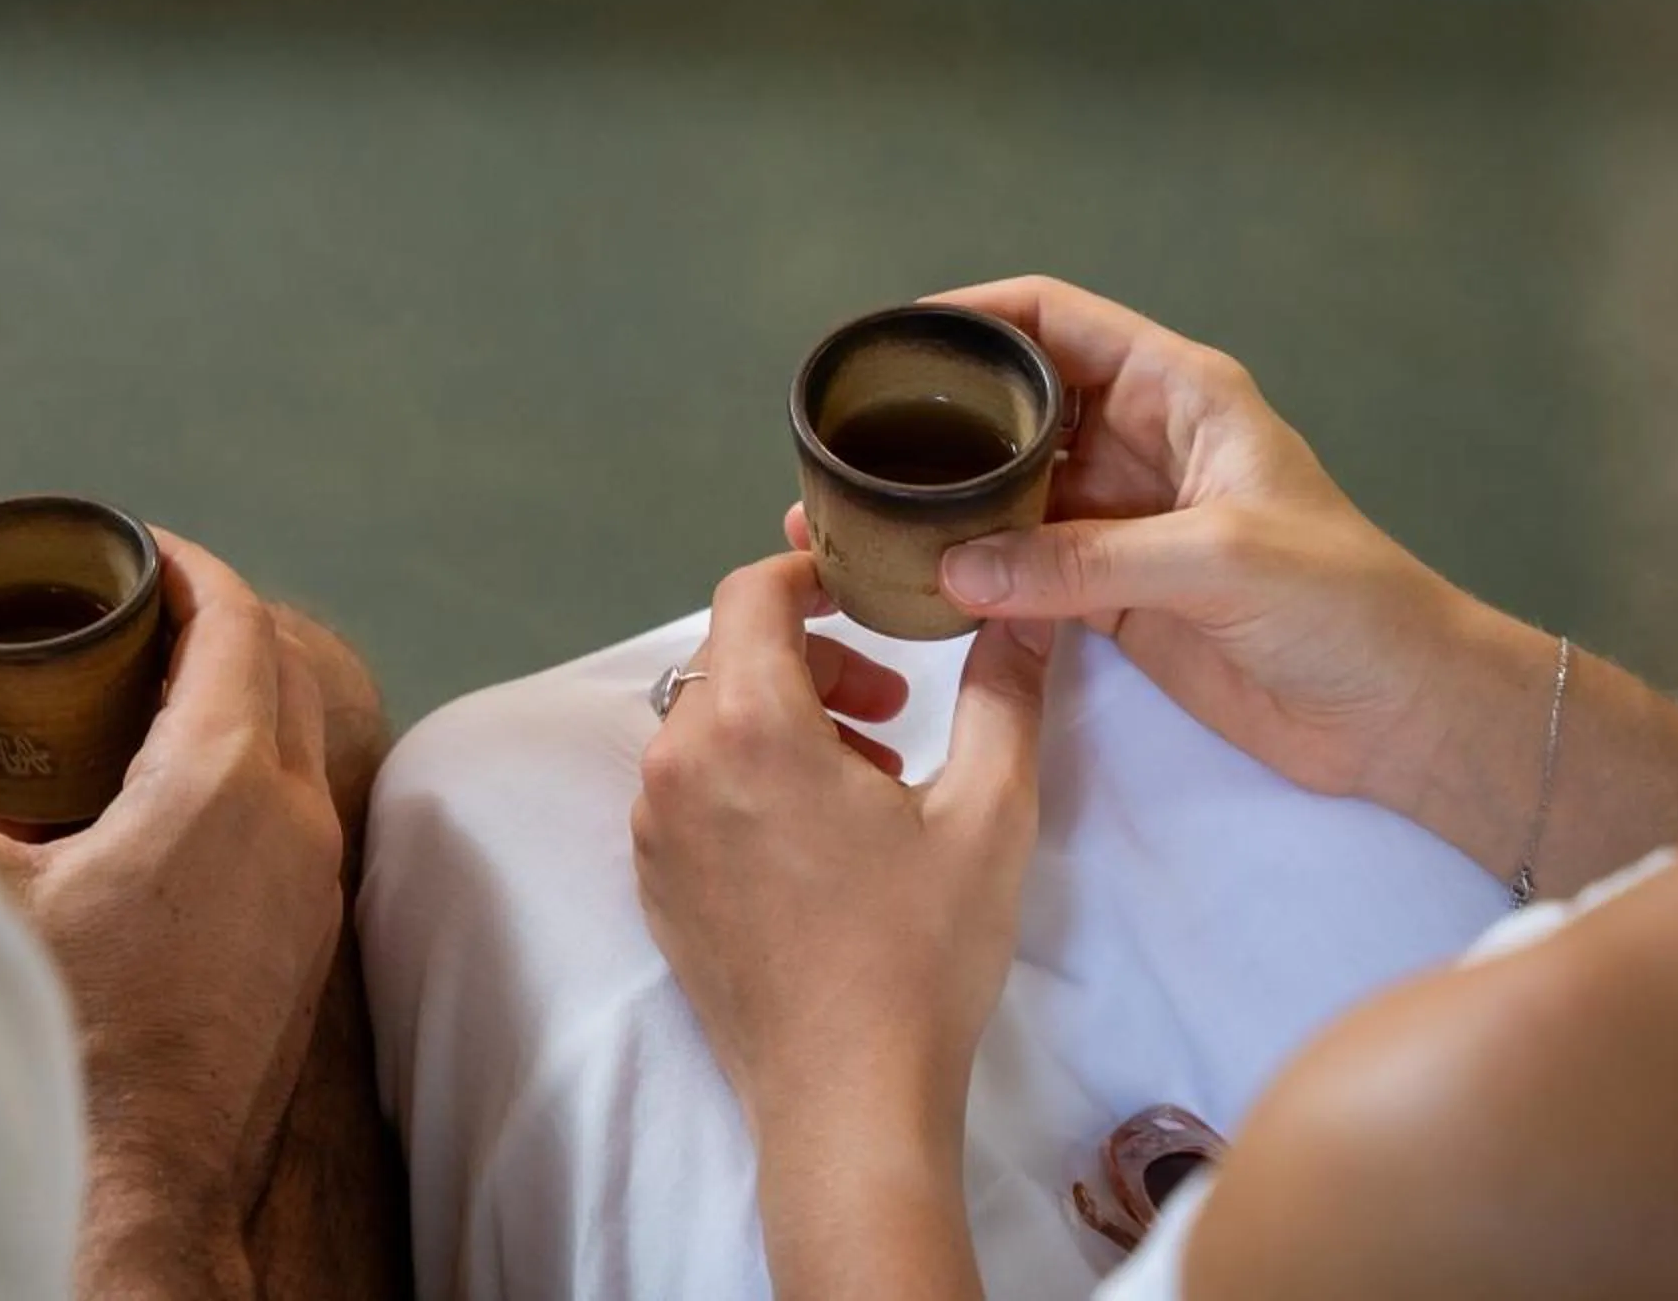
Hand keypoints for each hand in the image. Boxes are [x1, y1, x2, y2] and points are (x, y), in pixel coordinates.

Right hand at [0, 533, 345, 1290]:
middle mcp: (295, 823)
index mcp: (224, 782)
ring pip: (295, 743)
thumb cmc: (51, 1038)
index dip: (187, 566)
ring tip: (140, 698)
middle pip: (279, 668)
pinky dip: (246, 773)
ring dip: (235, 698)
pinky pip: (296, 814)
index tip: (135, 551)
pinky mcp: (309, 944)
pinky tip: (165, 801)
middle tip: (128, 612)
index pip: (236, 620)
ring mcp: (314, 888)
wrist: (131, 1188)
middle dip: (210, 620)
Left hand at [634, 553, 1053, 1140]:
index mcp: (747, 727)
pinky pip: (691, 790)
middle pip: (732, 658)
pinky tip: (819, 841)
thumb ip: (1005, 694)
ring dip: (786, 723)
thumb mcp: (989, 814)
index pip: (751, 594)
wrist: (846, 1101)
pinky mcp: (655, 882)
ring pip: (710, 724)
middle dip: (815, 661)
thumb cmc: (918, 956)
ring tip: (870, 780)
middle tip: (894, 709)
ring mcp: (653, 828)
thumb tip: (1024, 613)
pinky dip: (748, 781)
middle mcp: (677, 765)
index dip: (810, 576)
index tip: (869, 597)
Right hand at [897, 276, 1514, 811]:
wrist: (1402, 713)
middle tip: (849, 440)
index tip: (892, 341)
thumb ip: (1084, 561)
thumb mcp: (1220, 561)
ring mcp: (1117, 522)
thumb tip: (953, 568)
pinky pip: (1016, 570)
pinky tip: (906, 580)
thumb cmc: (1343, 605)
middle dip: (937, 416)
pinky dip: (965, 573)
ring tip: (853, 513)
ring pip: (1005, 491)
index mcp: (1178, 394)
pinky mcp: (1105, 596)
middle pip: (1015, 405)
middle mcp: (1137, 444)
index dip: (974, 317)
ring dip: (941, 502)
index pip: (1057, 321)